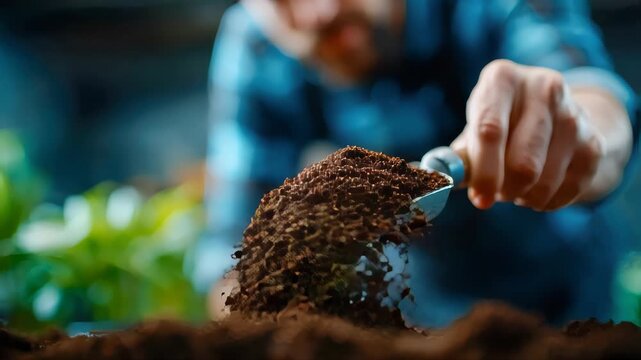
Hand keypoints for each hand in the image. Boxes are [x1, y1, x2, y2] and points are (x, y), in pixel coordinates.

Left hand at [452, 60, 607, 210]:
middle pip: (523, 162)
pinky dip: (547, 201)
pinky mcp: (593, 140)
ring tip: (515, 187)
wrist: (551, 116)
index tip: (480, 199)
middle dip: (505, 190)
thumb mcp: (475, 130)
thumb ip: (460, 156)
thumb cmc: (499, 125)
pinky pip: (569, 189)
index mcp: (502, 79)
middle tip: (496, 193)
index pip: (490, 129)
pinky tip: (537, 190)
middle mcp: (542, 87)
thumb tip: (438, 178)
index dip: (484, 171)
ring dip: (524, 197)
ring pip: (545, 180)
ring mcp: (573, 112)